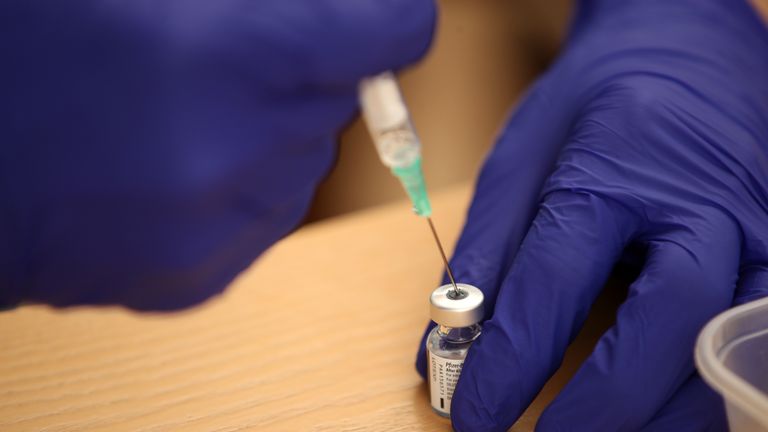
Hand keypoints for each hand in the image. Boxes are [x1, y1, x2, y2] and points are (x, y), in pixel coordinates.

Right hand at [0, 0, 435, 309]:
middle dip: (301, 77)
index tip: (374, 24)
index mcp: (239, 48)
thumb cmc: (39, 41)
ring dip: (270, 135)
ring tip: (183, 120)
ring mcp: (220, 221)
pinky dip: (241, 190)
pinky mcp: (198, 274)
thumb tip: (352, 18)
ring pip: (306, 162)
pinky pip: (267, 216)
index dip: (384, 21)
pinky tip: (171, 171)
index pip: (393, 33)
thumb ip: (275, 0)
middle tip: (223, 66)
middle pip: (341, 102)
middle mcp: (240, 145)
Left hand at [416, 1, 767, 429]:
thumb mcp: (521, 161)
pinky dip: (705, 388)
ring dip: (661, 416)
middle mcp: (702, 203)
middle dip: (607, 405)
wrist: (686, 48)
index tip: (472, 417)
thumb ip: (484, 256)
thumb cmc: (595, 103)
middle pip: (670, 325)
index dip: (509, 363)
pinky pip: (754, 340)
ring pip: (727, 349)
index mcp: (614, 169)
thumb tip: (441, 350)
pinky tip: (656, 409)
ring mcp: (760, 228)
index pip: (554, 284)